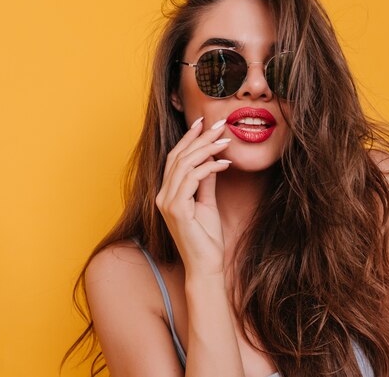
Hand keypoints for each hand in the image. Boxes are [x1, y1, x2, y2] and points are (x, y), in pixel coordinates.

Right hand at [154, 117, 231, 276]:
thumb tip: (212, 159)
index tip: (203, 122)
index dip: (188, 138)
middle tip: (219, 124)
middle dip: (199, 137)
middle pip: (178, 157)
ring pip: (184, 164)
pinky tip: (224, 163)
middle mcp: (162, 196)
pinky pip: (191, 179)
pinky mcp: (176, 210)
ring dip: (207, 149)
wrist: (206, 266)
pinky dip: (208, 167)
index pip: (175, 158)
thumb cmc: (207, 239)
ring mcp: (167, 203)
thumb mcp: (207, 203)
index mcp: (167, 194)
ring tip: (225, 140)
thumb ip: (206, 181)